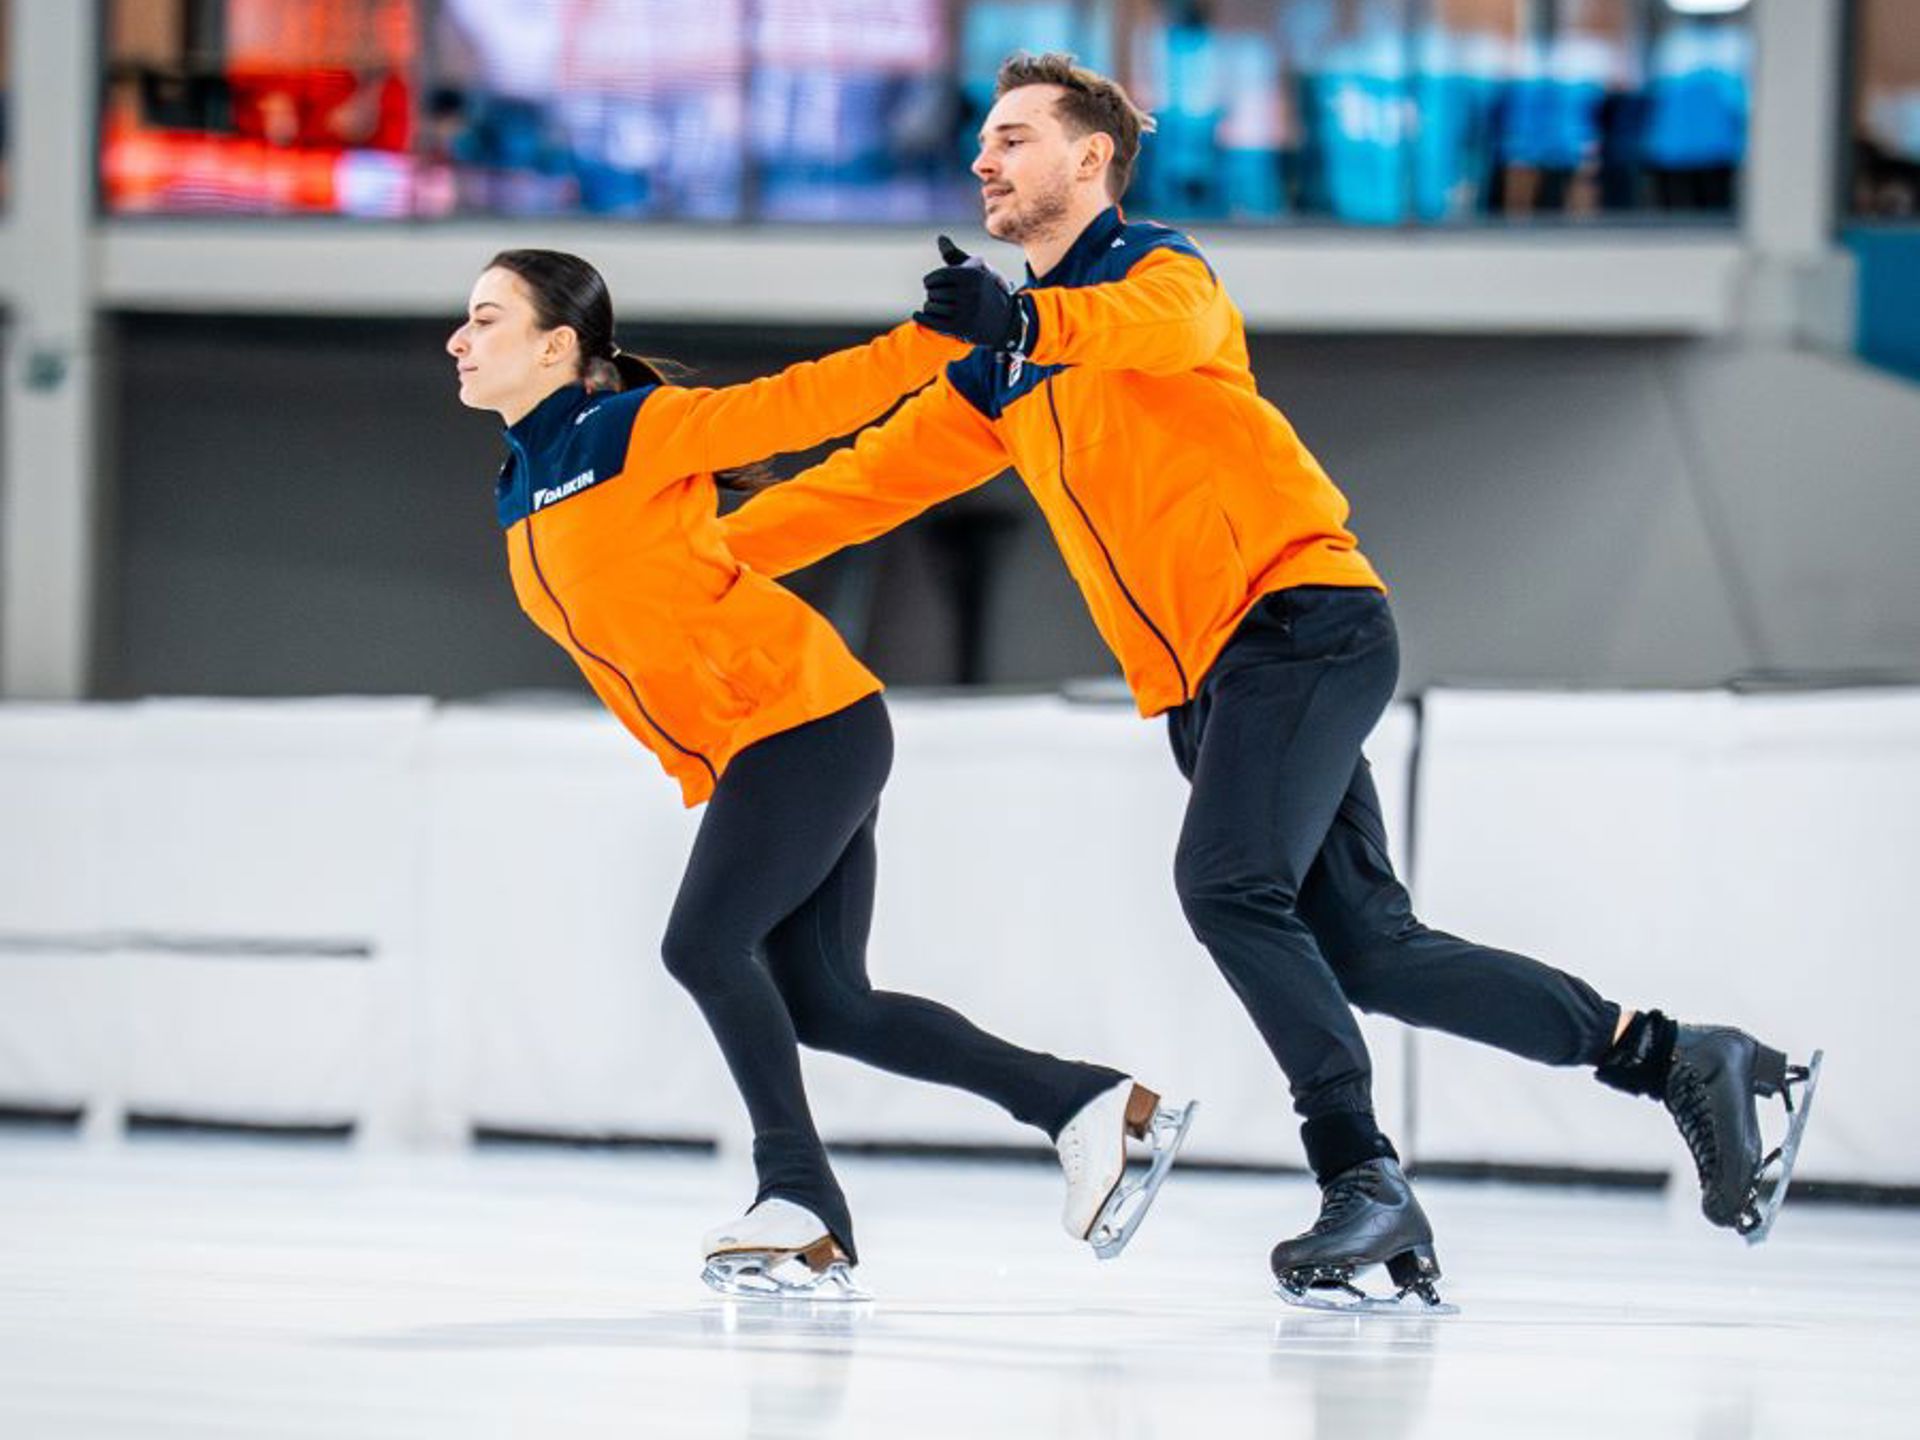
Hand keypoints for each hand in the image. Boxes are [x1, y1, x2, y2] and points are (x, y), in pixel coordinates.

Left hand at [913, 236, 1027, 351]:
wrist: (1001, 320)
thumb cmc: (981, 290)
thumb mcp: (973, 270)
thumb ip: (954, 255)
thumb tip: (940, 238)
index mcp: (974, 275)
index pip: (940, 276)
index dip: (930, 280)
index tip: (928, 284)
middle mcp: (972, 292)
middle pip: (934, 291)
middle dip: (931, 294)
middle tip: (935, 297)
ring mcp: (967, 311)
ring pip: (932, 306)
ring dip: (928, 306)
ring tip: (933, 306)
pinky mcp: (962, 327)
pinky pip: (933, 322)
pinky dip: (921, 317)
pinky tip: (917, 315)